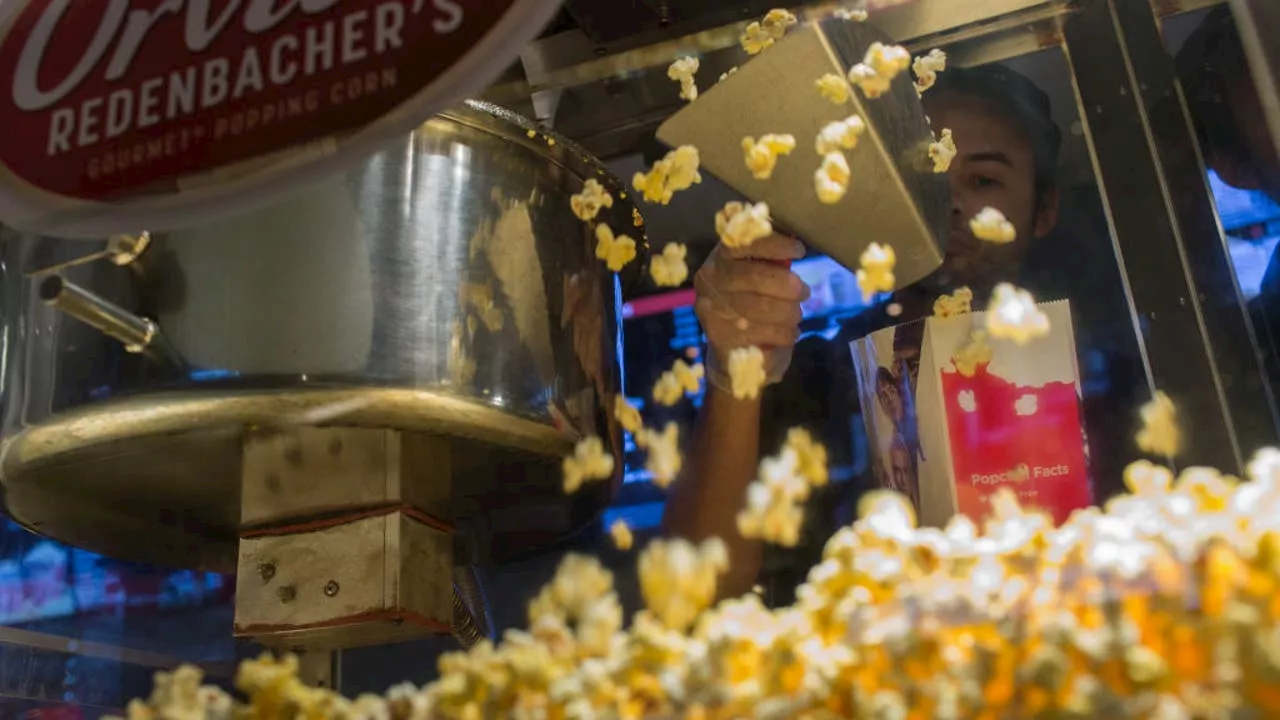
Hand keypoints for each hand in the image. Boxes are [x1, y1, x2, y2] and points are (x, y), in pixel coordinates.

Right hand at [694, 234, 808, 389]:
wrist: (729, 336)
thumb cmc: (750, 292)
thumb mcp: (755, 267)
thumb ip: (771, 256)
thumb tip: (796, 246)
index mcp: (723, 254)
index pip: (747, 243)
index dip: (776, 245)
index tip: (799, 250)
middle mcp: (712, 278)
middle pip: (755, 277)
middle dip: (788, 286)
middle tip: (805, 292)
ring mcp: (713, 308)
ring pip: (760, 308)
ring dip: (788, 313)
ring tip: (796, 315)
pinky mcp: (720, 336)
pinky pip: (761, 333)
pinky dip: (784, 334)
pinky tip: (790, 333)